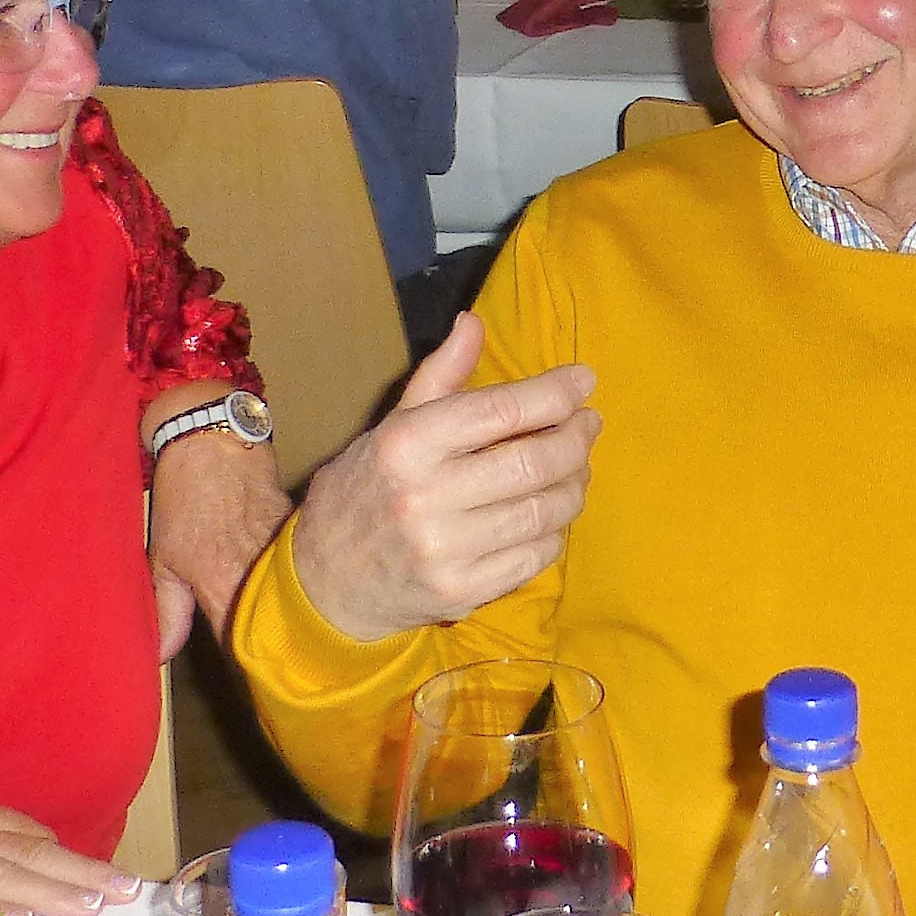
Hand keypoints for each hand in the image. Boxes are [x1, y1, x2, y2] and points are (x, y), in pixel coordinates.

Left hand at [148, 415, 291, 653]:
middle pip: (276, 624)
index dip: (246, 660)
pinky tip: (284, 579)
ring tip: (278, 620)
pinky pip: (298, 565)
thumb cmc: (185, 497)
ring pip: (291, 595)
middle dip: (271, 639)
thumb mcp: (164, 558)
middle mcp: (263, 574)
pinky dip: (292, 576)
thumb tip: (161, 656)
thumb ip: (167, 612)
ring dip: (283, 608)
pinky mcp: (297, 530)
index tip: (249, 671)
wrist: (214, 440)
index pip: (245, 645)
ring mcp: (284, 550)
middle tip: (266, 651)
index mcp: (227, 588)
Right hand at [288, 314, 596, 641]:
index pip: (501, 410)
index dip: (555, 393)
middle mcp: (425, 497)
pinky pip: (537, 555)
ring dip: (575, 484)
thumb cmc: (367, 489)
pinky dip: (556, 529)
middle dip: (576, 439)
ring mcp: (446, 551)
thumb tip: (473, 322)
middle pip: (534, 462)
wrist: (327, 580)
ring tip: (576, 467)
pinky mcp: (463, 593)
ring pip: (545, 511)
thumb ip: (439, 376)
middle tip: (588, 426)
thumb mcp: (392, 426)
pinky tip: (550, 512)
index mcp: (407, 444)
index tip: (583, 381)